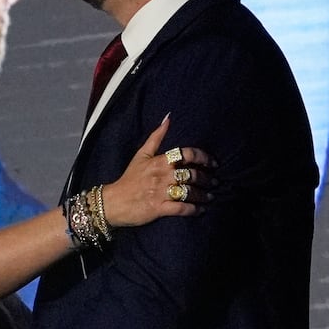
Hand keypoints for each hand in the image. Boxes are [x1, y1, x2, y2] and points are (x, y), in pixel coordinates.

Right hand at [101, 116, 215, 226]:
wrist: (114, 201)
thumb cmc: (130, 178)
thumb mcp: (141, 154)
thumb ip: (156, 137)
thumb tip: (168, 118)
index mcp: (159, 161)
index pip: (186, 154)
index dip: (203, 157)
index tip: (213, 163)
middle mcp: (161, 176)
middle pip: (191, 174)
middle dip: (207, 178)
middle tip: (214, 181)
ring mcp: (160, 193)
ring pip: (189, 191)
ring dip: (203, 194)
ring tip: (210, 196)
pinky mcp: (158, 209)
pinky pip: (181, 208)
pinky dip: (194, 209)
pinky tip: (200, 210)